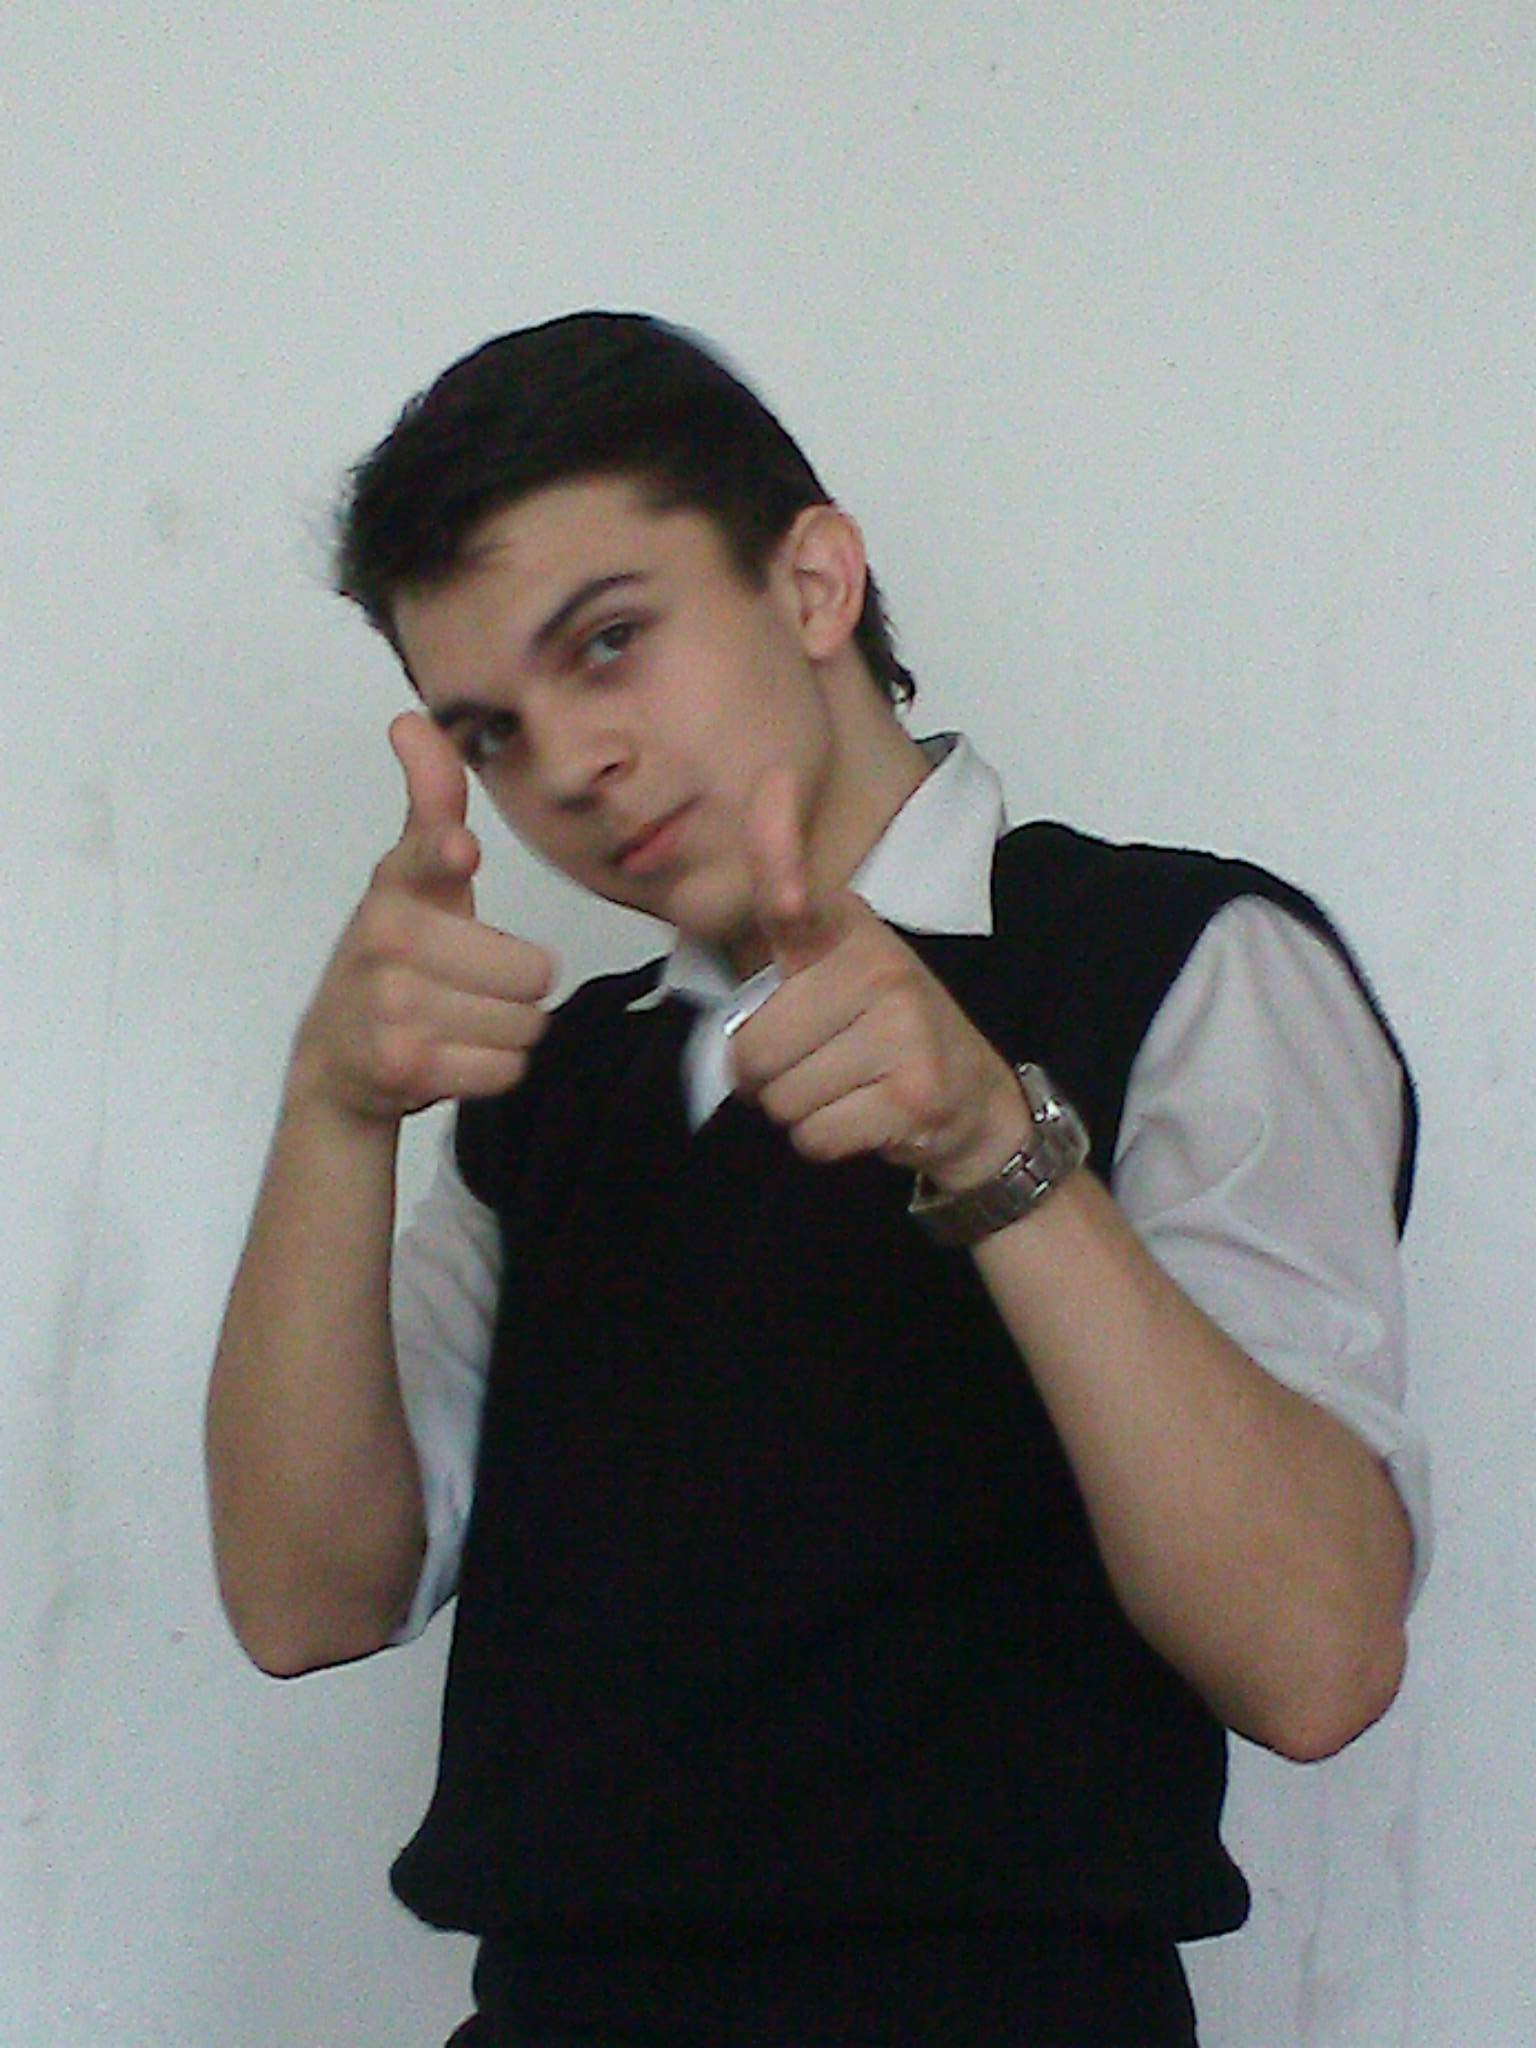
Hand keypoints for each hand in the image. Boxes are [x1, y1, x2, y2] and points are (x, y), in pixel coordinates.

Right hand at [288, 712, 556, 1123]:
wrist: (337, 1060)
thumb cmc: (394, 956)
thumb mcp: (411, 876)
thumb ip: (431, 801)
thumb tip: (411, 720)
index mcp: (395, 887)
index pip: (429, 855)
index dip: (448, 856)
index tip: (458, 851)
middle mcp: (386, 940)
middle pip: (532, 972)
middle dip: (519, 988)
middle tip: (476, 988)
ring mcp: (389, 1007)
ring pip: (524, 1024)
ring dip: (508, 1031)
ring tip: (462, 1021)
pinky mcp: (402, 1066)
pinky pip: (505, 1070)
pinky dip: (493, 1070)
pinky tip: (453, 1055)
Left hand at [727, 767, 1023, 1189]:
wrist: (977, 1105)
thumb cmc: (885, 1041)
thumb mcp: (838, 983)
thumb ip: (777, 979)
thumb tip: (726, 1010)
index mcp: (849, 934)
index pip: (797, 891)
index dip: (776, 844)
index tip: (774, 781)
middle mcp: (878, 967)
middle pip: (750, 1048)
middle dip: (766, 1079)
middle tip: (821, 1065)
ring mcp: (903, 1027)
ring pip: (780, 1098)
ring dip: (800, 1112)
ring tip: (851, 1088)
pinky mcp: (915, 1091)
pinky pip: (814, 1135)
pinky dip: (828, 1142)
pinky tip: (870, 1117)